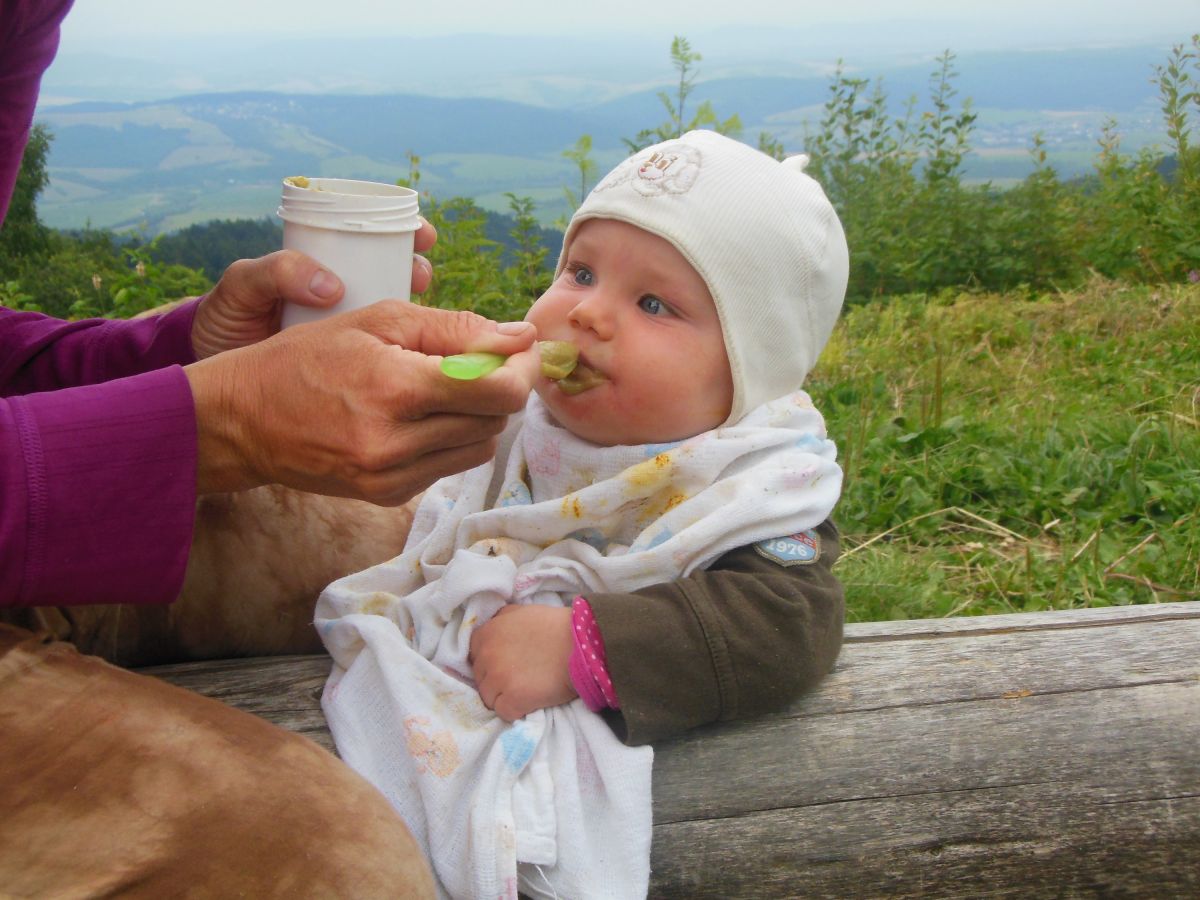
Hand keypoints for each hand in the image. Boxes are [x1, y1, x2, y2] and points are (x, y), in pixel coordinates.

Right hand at [184, 299, 539, 504]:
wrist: (243, 420)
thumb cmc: (307, 356)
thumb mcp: (378, 320)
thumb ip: (456, 327)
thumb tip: (521, 336)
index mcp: (395, 389)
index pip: (499, 392)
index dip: (521, 369)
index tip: (519, 349)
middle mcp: (396, 443)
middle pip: (496, 420)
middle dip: (501, 386)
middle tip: (483, 361)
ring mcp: (392, 477)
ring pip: (479, 446)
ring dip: (479, 415)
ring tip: (446, 387)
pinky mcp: (388, 496)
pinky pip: (450, 465)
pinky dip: (451, 437)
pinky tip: (420, 416)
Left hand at [189, 219, 437, 359]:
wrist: (213, 376)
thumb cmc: (227, 318)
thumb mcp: (242, 287)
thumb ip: (276, 273)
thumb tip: (333, 287)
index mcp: (320, 265)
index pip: (371, 237)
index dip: (404, 230)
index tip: (421, 233)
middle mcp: (342, 294)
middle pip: (393, 274)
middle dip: (417, 268)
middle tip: (420, 274)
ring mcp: (347, 330)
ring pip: (395, 315)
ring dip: (417, 311)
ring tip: (418, 310)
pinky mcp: (349, 364)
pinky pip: (382, 354)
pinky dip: (402, 353)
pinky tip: (416, 354)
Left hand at [470, 604, 575, 720]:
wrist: (580, 645)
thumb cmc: (555, 625)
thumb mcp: (522, 612)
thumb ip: (501, 619)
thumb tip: (493, 627)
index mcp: (487, 634)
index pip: (474, 655)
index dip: (489, 662)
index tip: (506, 665)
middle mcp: (487, 656)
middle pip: (480, 678)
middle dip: (496, 681)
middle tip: (519, 678)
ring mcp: (498, 679)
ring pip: (489, 698)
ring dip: (505, 697)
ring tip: (526, 690)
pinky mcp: (512, 699)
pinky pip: (504, 713)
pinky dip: (517, 711)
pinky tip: (531, 702)